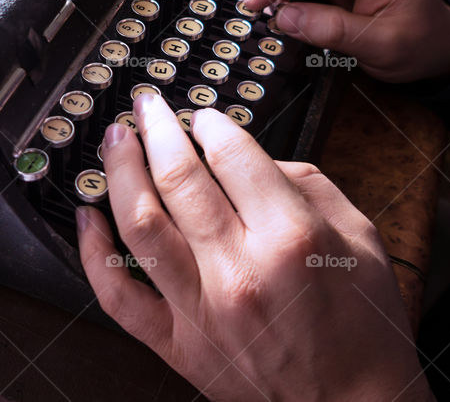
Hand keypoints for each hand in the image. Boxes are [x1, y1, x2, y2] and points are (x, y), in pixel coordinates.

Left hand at [77, 93, 433, 401]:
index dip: (211, 123)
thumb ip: (305, 184)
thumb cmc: (362, 326)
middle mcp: (239, 269)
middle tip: (146, 105)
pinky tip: (86, 217)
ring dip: (119, 171)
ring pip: (139, 224)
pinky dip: (93, 253)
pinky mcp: (176, 344)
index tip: (204, 117)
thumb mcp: (361, 237)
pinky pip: (118, 295)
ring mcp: (200, 309)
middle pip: (179, 178)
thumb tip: (246, 156)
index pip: (232, 155)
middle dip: (157, 128)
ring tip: (114, 139)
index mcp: (290, 237)